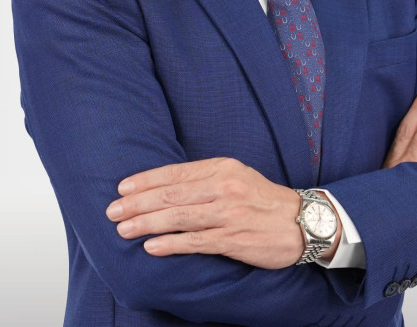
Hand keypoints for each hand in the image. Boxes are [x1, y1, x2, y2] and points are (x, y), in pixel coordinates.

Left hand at [106, 157, 305, 268]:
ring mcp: (228, 214)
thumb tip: (165, 186)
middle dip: (137, 204)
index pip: (174, 173)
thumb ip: (205, 178)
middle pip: (171, 195)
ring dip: (146, 224)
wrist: (303, 222)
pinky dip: (170, 245)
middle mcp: (223, 187)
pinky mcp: (234, 239)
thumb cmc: (263, 200)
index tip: (121, 189)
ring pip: (178, 218)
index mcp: (222, 168)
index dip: (145, 181)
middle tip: (113, 212)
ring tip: (124, 230)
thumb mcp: (236, 176)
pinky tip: (151, 247)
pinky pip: (195, 242)